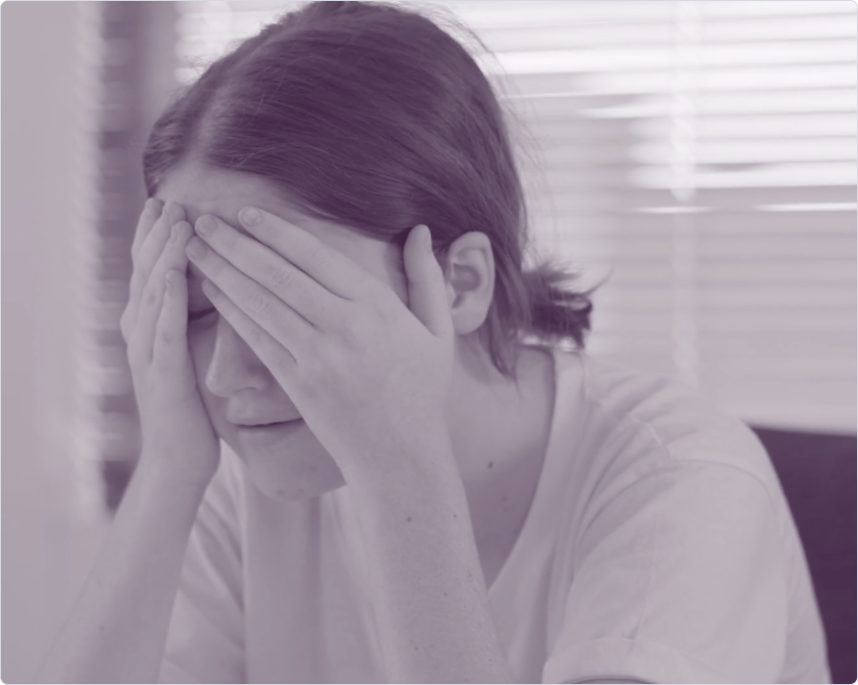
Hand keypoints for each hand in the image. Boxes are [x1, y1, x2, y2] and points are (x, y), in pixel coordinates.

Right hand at [120, 200, 219, 488]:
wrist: (179, 460)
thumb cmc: (192, 406)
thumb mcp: (193, 352)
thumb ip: (195, 320)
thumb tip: (217, 285)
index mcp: (152, 325)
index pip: (153, 269)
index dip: (159, 235)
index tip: (171, 200)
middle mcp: (142, 332)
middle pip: (146, 271)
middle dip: (157, 233)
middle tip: (169, 197)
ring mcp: (147, 352)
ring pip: (152, 293)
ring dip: (162, 255)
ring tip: (175, 220)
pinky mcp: (162, 374)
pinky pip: (163, 331)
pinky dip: (167, 300)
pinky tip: (174, 275)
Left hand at [185, 208, 454, 483]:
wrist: (402, 456)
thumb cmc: (422, 390)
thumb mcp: (438, 331)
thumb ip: (428, 278)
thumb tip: (421, 229)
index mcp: (377, 307)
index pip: (317, 257)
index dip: (276, 232)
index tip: (245, 212)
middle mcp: (344, 327)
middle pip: (279, 275)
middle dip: (235, 244)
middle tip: (200, 221)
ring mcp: (318, 357)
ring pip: (261, 303)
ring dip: (222, 273)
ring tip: (193, 249)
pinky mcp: (298, 385)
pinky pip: (258, 340)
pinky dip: (232, 312)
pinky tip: (212, 292)